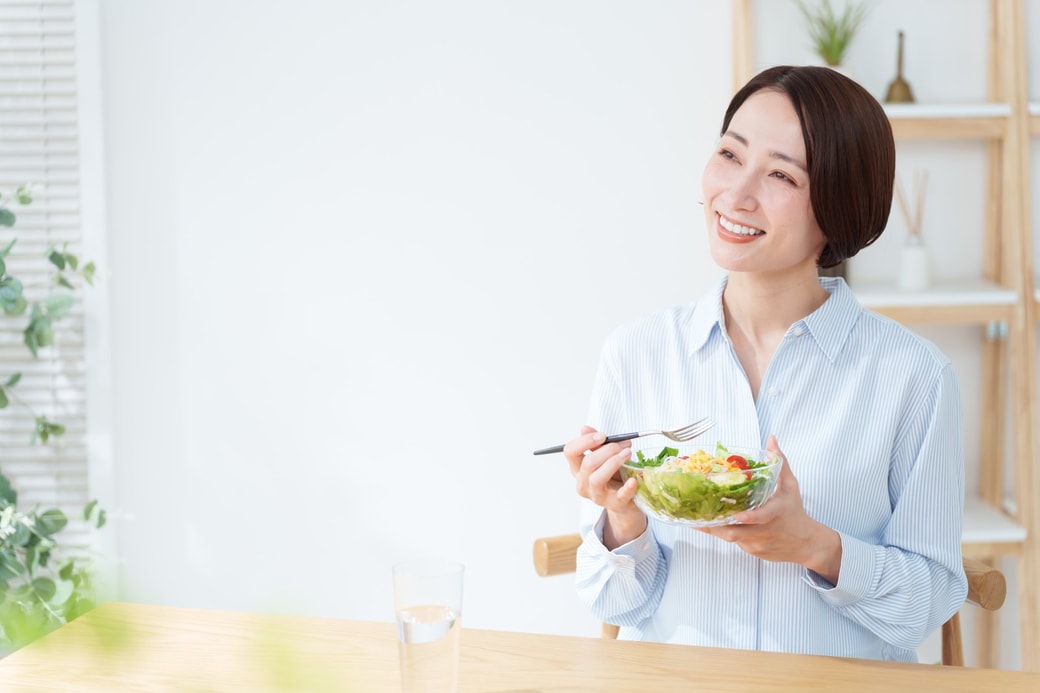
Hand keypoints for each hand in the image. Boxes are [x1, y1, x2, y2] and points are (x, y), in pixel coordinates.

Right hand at [564, 425, 646, 548]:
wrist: (625, 501)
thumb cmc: (613, 475)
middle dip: (607, 450)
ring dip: (613, 463)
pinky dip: (627, 488)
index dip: (584, 441)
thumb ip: (596, 443)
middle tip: (623, 444)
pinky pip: (619, 496)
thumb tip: (585, 428)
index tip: (602, 436)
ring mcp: (597, 496)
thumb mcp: (604, 457)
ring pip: (597, 479)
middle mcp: (583, 483)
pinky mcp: (614, 504)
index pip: (570, 452)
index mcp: (577, 469)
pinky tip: (633, 480)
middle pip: (587, 464)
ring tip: (627, 454)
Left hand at [698, 435, 840, 582]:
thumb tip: (771, 439)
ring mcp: (758, 544)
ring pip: (732, 539)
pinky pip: (735, 543)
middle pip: (738, 533)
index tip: (738, 515)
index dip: (750, 517)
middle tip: (696, 517)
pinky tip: (711, 525)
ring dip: (715, 530)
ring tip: (695, 520)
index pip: (763, 517)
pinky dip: (724, 534)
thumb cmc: (795, 511)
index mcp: (776, 513)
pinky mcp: (753, 552)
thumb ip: (779, 462)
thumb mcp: (790, 485)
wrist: (806, 543)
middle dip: (716, 527)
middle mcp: (766, 531)